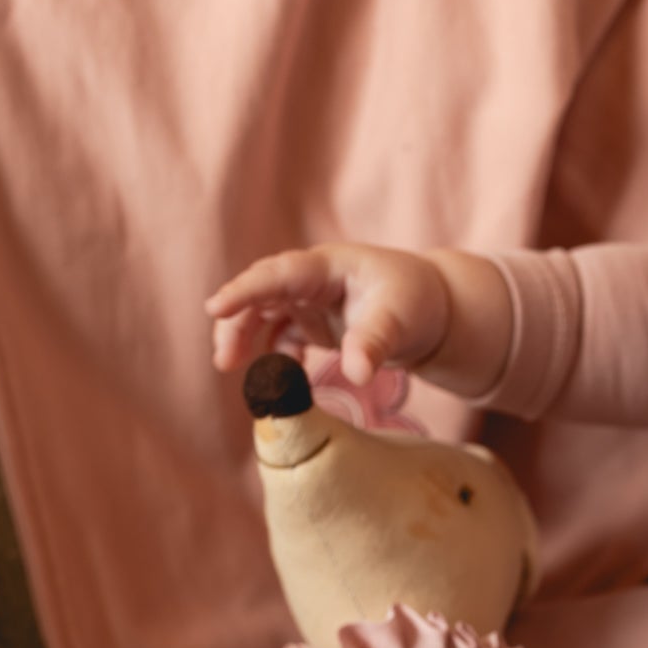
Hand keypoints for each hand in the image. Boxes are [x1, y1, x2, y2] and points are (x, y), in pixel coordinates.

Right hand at [206, 242, 511, 391]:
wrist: (432, 311)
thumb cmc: (415, 303)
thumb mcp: (400, 320)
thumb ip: (374, 343)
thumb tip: (357, 375)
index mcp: (328, 266)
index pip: (279, 274)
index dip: (246, 289)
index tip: (216, 306)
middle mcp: (311, 279)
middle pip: (261, 294)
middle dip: (236, 321)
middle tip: (224, 360)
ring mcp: (308, 300)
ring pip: (263, 314)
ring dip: (245, 339)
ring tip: (232, 367)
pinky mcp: (312, 322)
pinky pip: (280, 337)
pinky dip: (274, 357)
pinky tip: (281, 381)